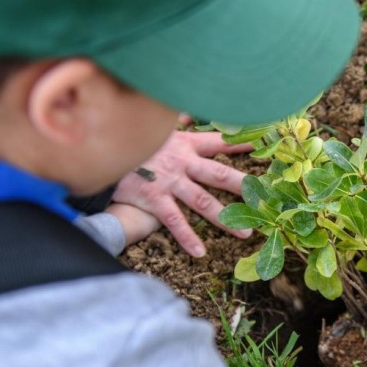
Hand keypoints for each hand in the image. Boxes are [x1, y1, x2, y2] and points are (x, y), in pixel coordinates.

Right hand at [112, 130, 252, 256]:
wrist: (99, 148)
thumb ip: (174, 122)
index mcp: (186, 144)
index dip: (243, 144)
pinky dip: (187, 237)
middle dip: (246, 188)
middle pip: (221, 175)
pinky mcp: (153, 199)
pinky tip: (200, 252)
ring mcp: (169, 183)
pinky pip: (174, 221)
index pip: (220, 142)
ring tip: (246, 233)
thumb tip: (185, 113)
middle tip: (266, 200)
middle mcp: (182, 163)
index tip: (265, 146)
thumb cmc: (131, 140)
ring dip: (226, 219)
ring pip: (203, 202)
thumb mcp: (155, 129)